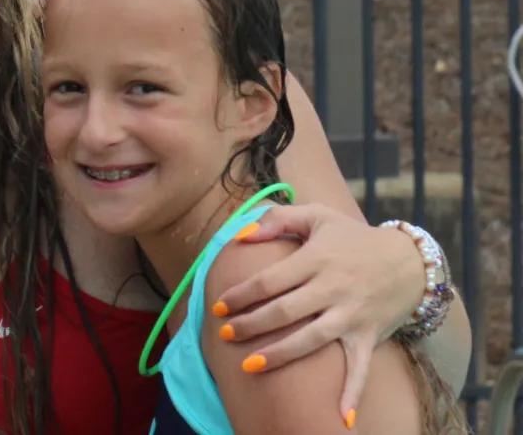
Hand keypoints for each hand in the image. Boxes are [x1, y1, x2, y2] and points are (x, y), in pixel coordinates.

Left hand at [213, 203, 426, 419]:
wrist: (411, 260)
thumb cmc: (352, 238)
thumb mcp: (317, 216)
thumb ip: (276, 219)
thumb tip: (239, 235)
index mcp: (316, 259)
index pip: (271, 281)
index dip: (242, 294)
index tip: (220, 306)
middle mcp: (333, 288)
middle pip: (285, 311)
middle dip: (251, 325)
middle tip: (225, 334)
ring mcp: (351, 315)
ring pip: (312, 340)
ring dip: (280, 355)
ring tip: (249, 365)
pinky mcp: (367, 335)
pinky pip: (359, 368)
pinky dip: (352, 392)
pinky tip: (342, 418)